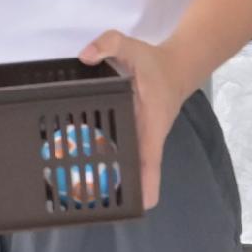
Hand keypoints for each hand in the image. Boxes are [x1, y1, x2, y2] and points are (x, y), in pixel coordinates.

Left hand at [76, 27, 202, 209]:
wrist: (175, 67)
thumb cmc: (154, 63)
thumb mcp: (131, 45)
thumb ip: (109, 44)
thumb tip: (87, 56)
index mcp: (150, 125)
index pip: (150, 162)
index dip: (145, 186)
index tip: (137, 207)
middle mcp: (145, 139)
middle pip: (136, 174)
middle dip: (117, 189)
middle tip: (86, 200)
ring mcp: (140, 141)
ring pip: (127, 167)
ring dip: (109, 179)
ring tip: (76, 190)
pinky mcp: (133, 137)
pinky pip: (120, 154)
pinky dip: (104, 162)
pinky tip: (78, 165)